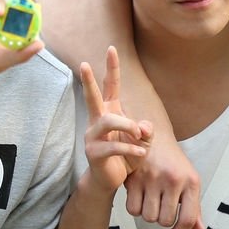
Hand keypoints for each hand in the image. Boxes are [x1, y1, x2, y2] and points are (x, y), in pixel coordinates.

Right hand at [80, 46, 150, 193]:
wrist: (109, 181)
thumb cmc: (126, 156)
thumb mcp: (142, 140)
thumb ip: (145, 130)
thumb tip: (142, 126)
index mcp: (110, 112)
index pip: (111, 86)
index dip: (111, 68)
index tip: (112, 48)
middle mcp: (97, 121)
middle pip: (92, 97)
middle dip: (88, 80)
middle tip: (82, 63)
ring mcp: (92, 136)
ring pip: (108, 121)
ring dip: (128, 126)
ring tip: (139, 136)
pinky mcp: (93, 153)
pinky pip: (114, 146)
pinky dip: (132, 149)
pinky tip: (141, 153)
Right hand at [123, 132, 206, 228]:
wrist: (153, 137)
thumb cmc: (173, 164)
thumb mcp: (189, 182)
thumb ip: (194, 209)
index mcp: (191, 182)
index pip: (187, 219)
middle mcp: (173, 180)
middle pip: (164, 221)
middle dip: (162, 219)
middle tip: (161, 206)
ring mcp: (152, 179)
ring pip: (148, 217)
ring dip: (148, 213)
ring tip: (151, 199)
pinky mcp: (134, 178)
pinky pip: (133, 209)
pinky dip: (135, 208)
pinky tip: (140, 196)